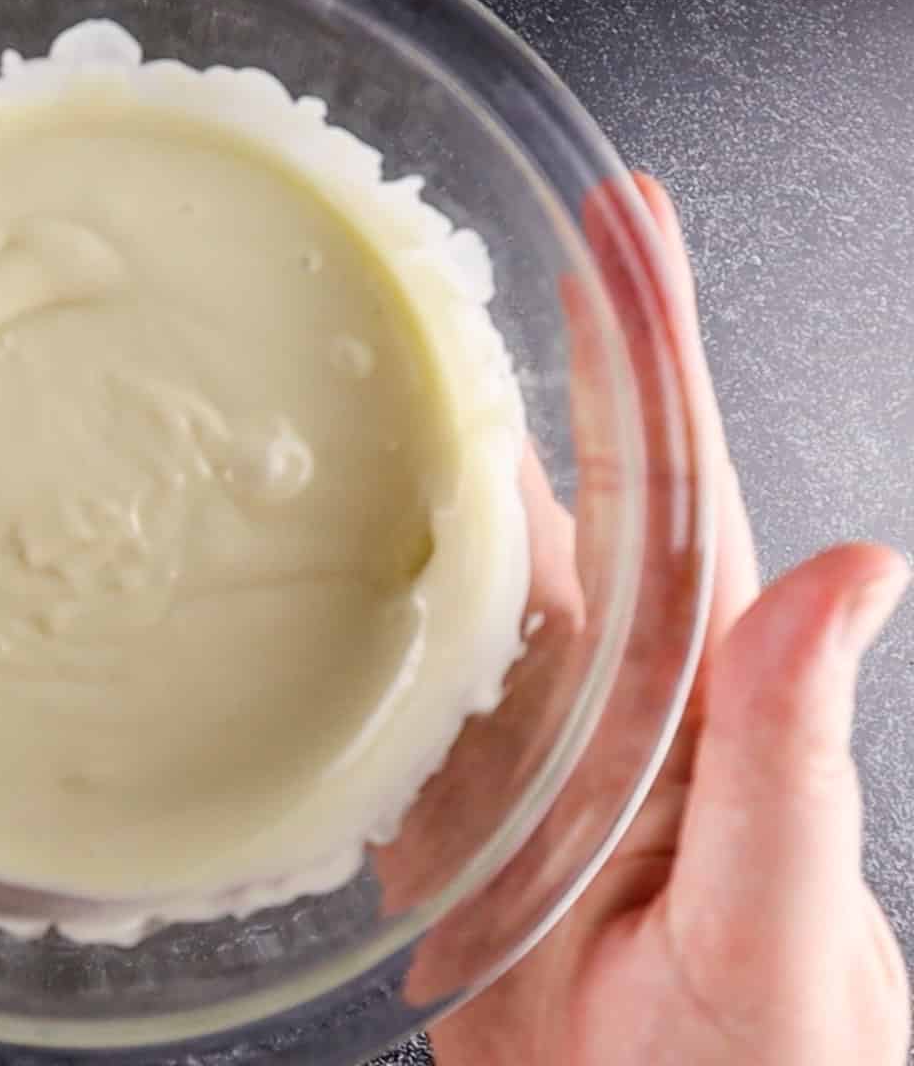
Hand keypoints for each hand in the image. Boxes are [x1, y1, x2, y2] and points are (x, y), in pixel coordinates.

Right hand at [426, 177, 910, 1063]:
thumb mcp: (786, 921)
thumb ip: (792, 754)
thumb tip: (849, 568)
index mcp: (701, 700)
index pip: (675, 484)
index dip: (649, 346)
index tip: (624, 224)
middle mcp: (607, 704)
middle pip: (546, 499)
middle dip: (513, 365)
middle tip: (447, 253)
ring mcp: (520, 756)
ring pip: (451, 580)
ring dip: (405, 475)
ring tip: (348, 374)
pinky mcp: (447, 819)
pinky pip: (384, 694)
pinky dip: (339, 616)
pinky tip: (297, 562)